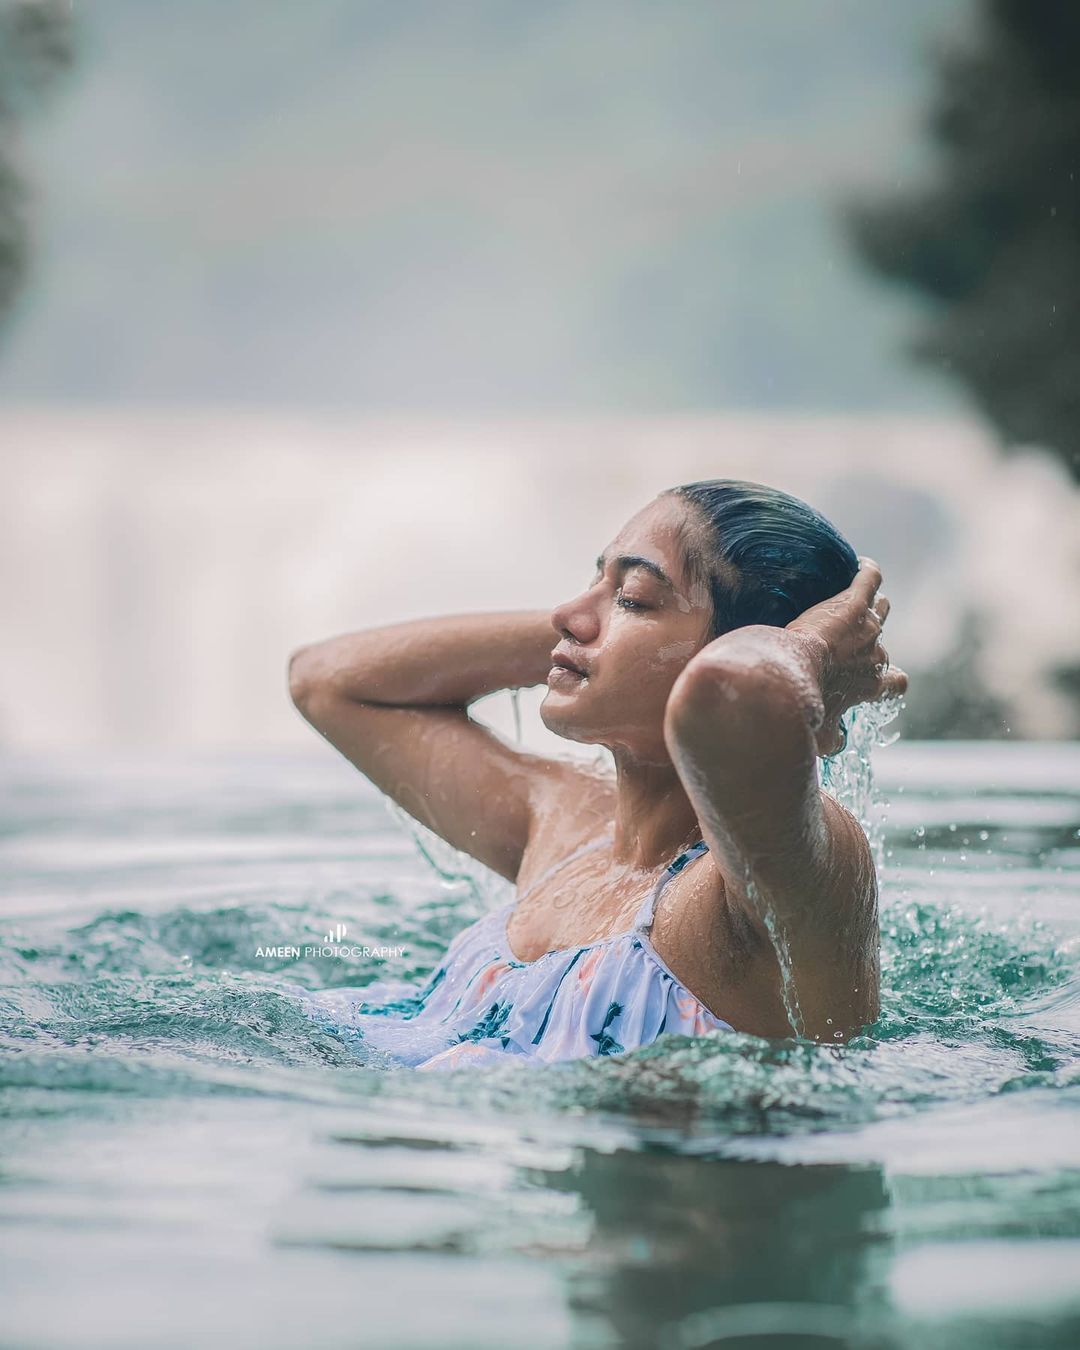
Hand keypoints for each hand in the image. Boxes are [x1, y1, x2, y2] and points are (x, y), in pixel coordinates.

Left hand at [785, 558, 908, 755]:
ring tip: (860, 599)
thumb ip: (833, 740)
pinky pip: (869, 579)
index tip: (880, 678)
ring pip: (881, 609)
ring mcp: (868, 626)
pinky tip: (861, 566)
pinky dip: (867, 572)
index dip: (890, 679)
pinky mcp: (853, 602)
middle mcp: (876, 653)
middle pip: (882, 642)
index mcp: (872, 684)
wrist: (790, 672)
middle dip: (869, 641)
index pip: (896, 683)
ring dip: (872, 606)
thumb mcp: (820, 733)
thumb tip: (837, 747)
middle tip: (848, 639)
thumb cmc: (803, 706)